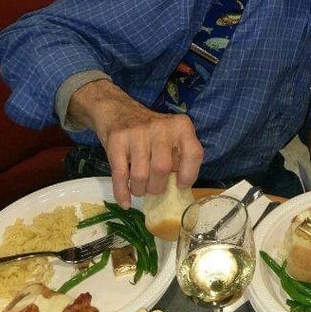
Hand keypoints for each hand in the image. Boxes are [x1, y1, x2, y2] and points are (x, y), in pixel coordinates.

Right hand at [69, 80, 202, 207]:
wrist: (118, 110)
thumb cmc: (150, 131)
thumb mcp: (170, 137)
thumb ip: (178, 156)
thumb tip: (178, 189)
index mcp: (181, 126)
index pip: (193, 154)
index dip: (189, 175)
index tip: (180, 186)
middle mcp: (161, 127)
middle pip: (162, 169)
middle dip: (157, 187)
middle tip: (154, 189)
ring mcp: (137, 133)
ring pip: (141, 175)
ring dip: (140, 190)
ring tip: (140, 189)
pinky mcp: (117, 140)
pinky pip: (120, 175)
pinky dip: (123, 193)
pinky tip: (125, 202)